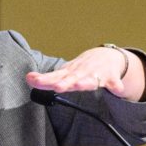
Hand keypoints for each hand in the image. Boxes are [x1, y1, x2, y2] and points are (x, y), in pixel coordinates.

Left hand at [27, 46, 145, 100]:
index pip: (54, 77)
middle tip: (56, 86)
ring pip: (91, 80)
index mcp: (69, 73)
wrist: (107, 56)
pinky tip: (117, 90)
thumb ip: (49, 79)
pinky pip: (114, 84)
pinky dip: (116, 86)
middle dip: (64, 82)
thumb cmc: (82, 67)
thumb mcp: (65, 72)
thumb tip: (29, 79)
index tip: (31, 79)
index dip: (43, 80)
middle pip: (71, 79)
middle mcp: (81, 73)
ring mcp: (96, 75)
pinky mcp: (110, 78)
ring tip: (79, 86)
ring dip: (85, 83)